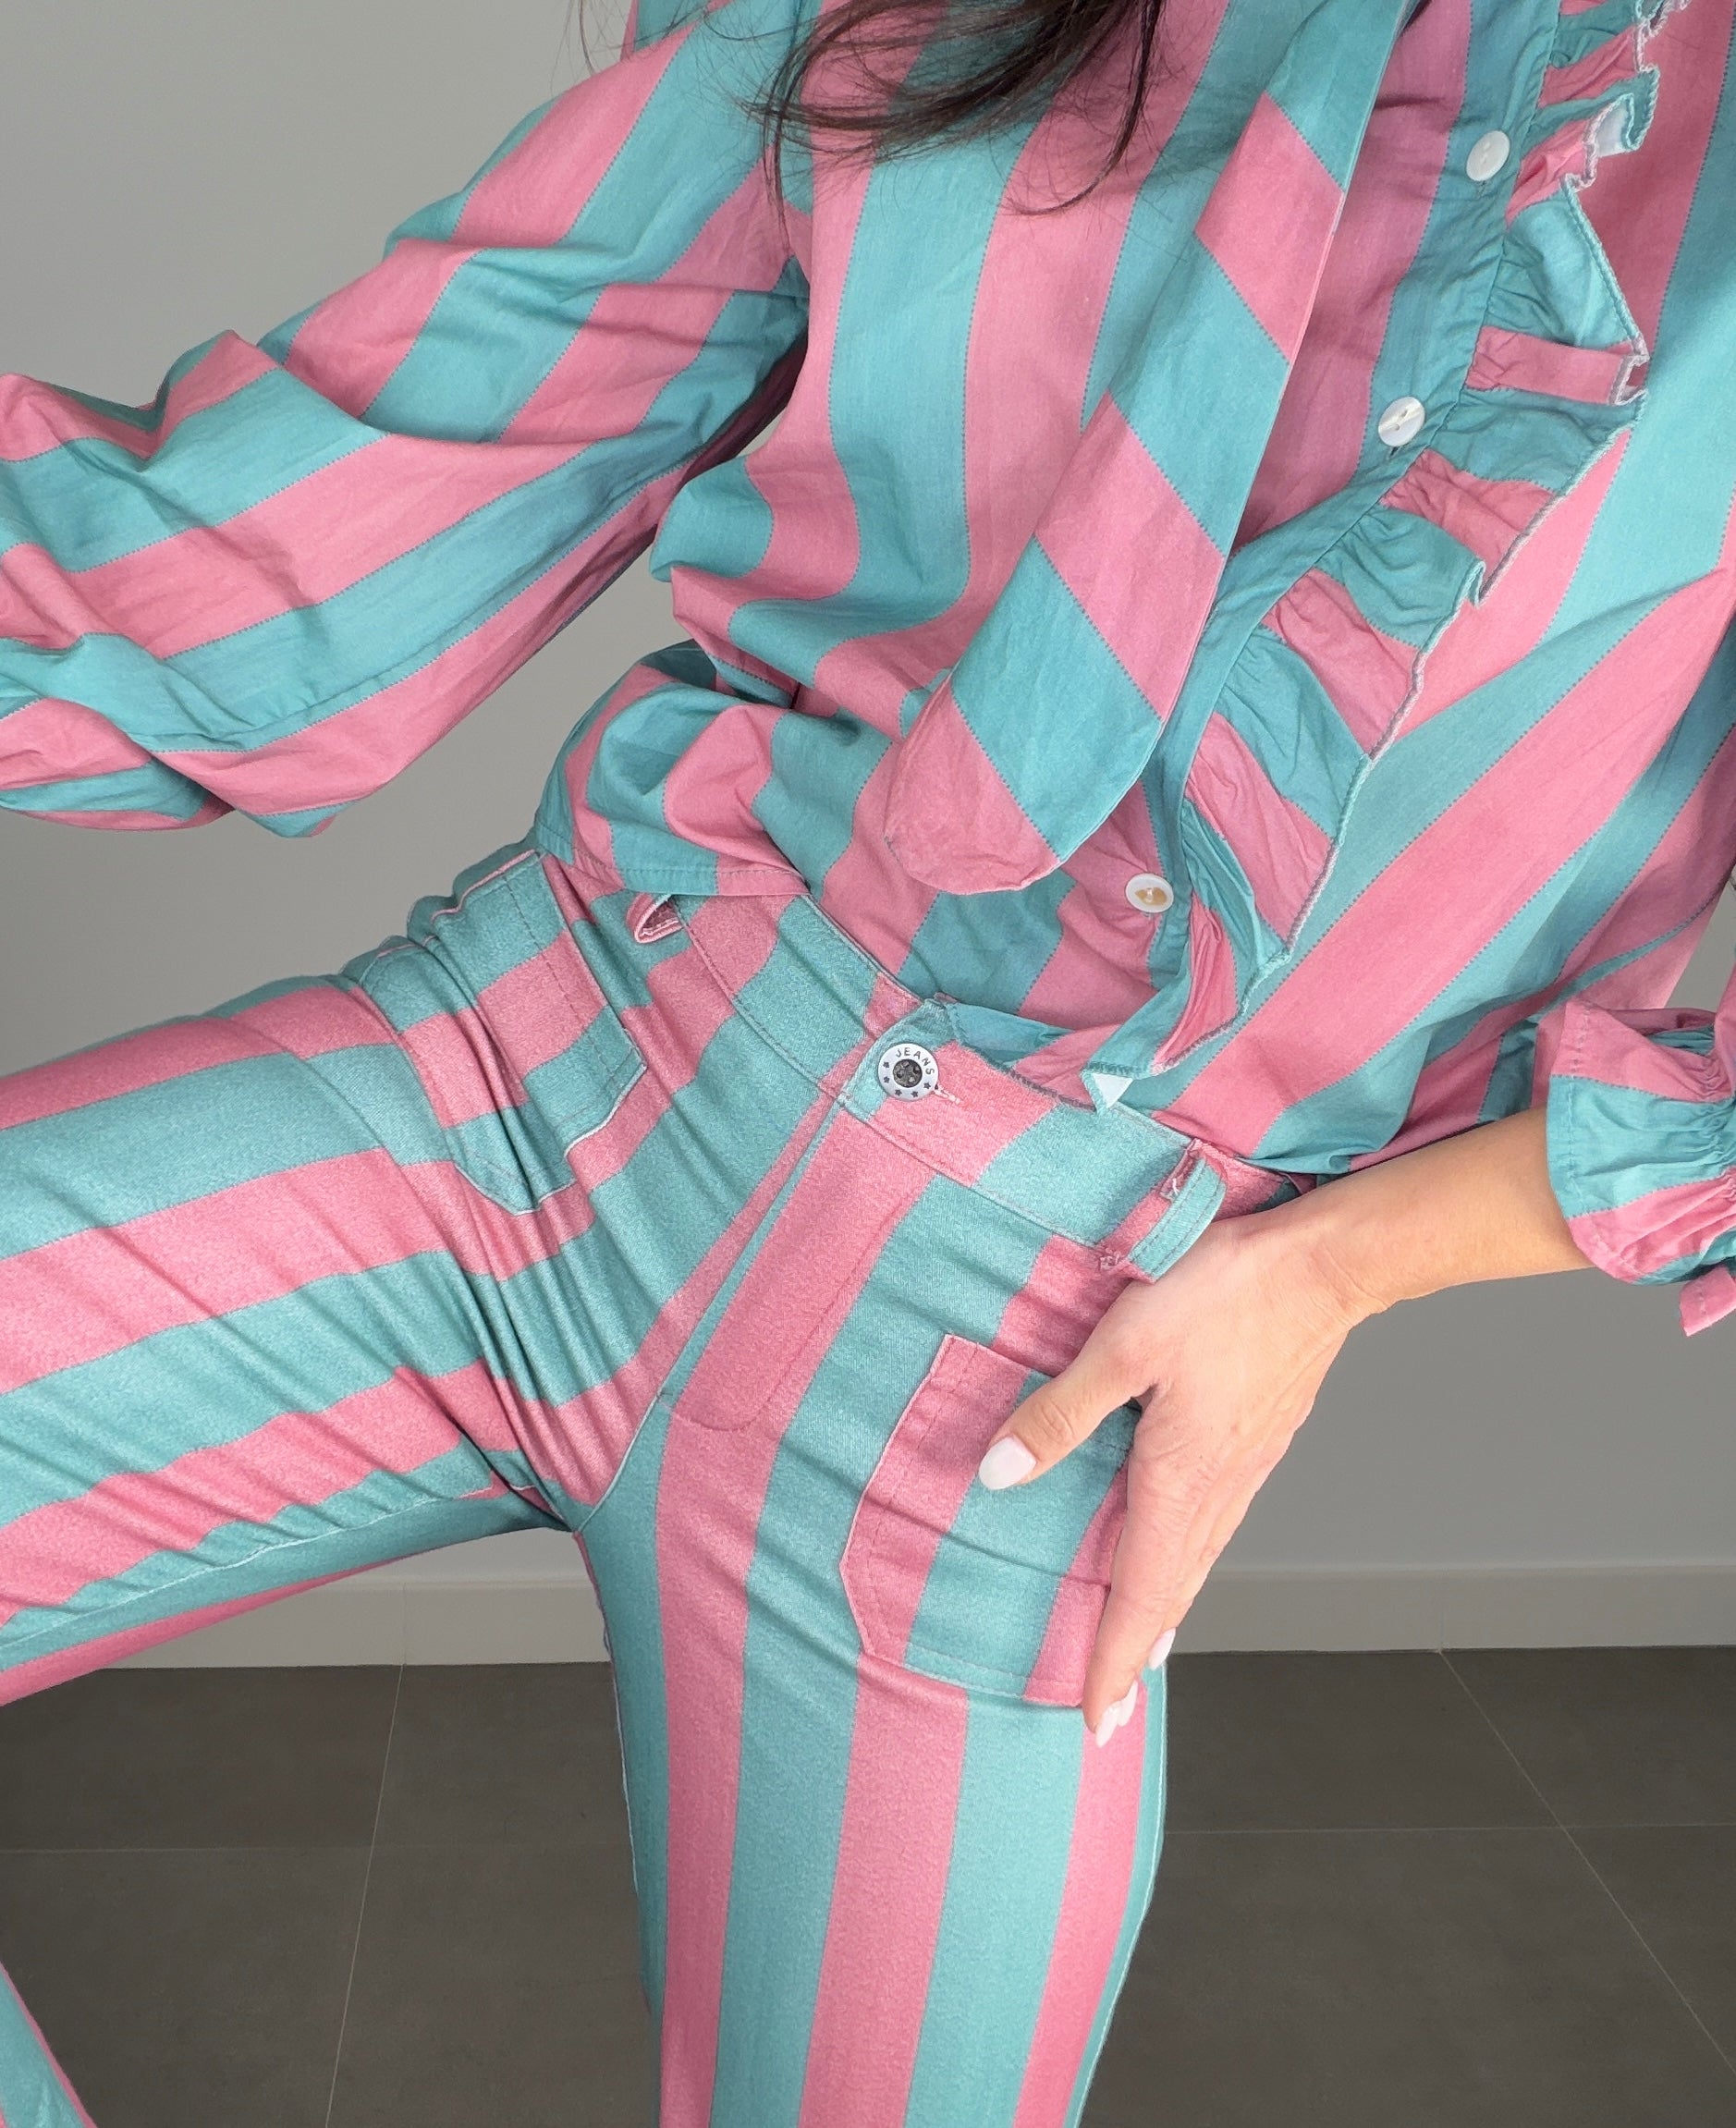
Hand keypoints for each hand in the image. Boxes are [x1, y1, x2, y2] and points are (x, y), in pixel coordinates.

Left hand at [973, 1107, 1589, 1742]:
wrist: (1330, 1263)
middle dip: (1136, 1655)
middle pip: (1173, 1594)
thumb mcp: (1124, 1344)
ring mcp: (1249, 1465)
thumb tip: (998, 1474)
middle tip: (1110, 1707)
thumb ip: (1061, 1412)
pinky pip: (1220, 1520)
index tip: (1095, 1720)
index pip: (1139, 1597)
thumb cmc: (1228, 1292)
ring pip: (1201, 1558)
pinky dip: (1193, 1559)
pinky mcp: (1263, 1435)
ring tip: (1142, 1645)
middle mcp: (1219, 1489)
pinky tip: (1186, 1546)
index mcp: (1181, 1482)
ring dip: (1166, 1609)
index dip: (1112, 1663)